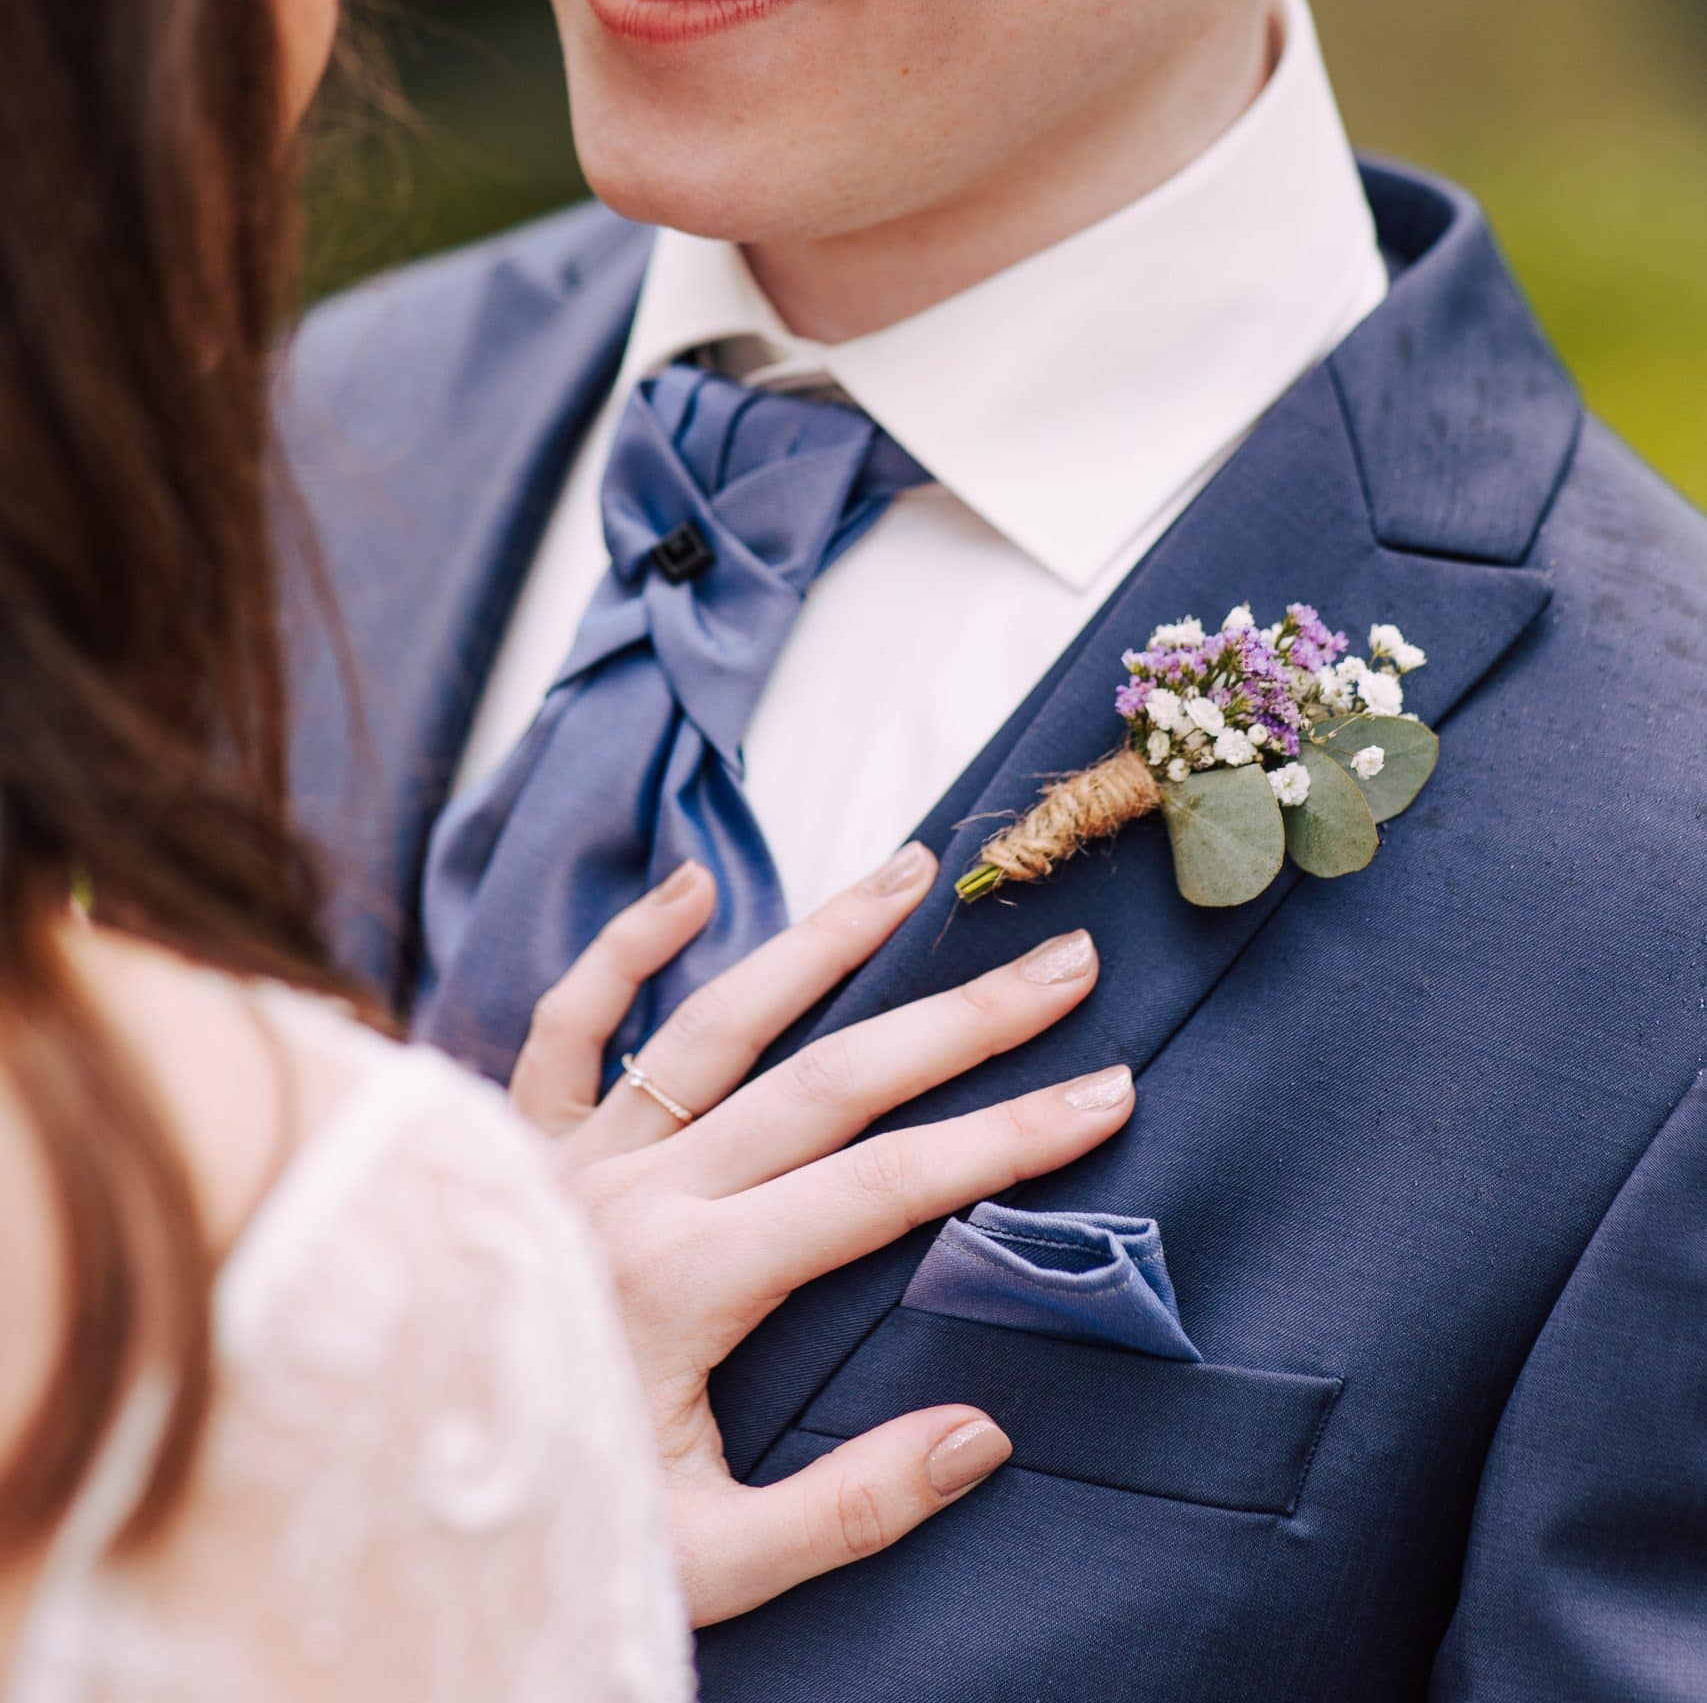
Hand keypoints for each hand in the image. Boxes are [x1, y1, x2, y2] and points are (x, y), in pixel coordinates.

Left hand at [511, 847, 1132, 1625]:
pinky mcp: (519, 1141)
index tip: (1104, 1093)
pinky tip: (692, 884)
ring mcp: (575, 1152)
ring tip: (913, 873)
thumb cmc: (547, 1521)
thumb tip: (985, 1434)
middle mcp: (636, 1190)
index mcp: (690, 1282)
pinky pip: (568, 1024)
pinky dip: (624, 947)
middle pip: (830, 1080)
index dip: (1007, 1138)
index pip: (887, 1188)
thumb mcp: (706, 1560)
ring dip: (823, 940)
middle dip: (960, 1020)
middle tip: (1061, 964)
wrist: (377, 1487)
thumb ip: (848, 1507)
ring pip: (718, 1020)